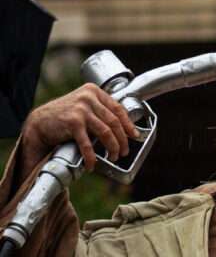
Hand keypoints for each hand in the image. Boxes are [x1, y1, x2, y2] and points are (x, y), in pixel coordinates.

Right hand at [21, 83, 138, 172]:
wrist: (40, 122)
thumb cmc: (65, 115)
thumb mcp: (84, 106)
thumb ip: (101, 110)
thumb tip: (126, 127)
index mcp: (93, 91)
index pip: (118, 108)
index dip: (128, 124)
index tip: (134, 135)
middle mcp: (88, 98)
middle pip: (114, 122)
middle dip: (122, 140)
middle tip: (123, 151)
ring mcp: (80, 109)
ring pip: (106, 132)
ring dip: (112, 148)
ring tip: (113, 157)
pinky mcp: (72, 122)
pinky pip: (88, 144)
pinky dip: (91, 157)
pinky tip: (92, 164)